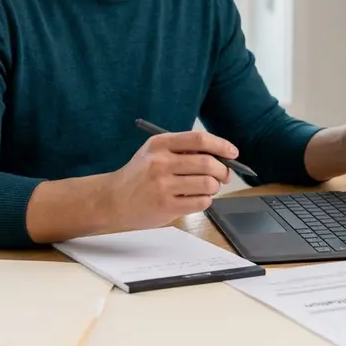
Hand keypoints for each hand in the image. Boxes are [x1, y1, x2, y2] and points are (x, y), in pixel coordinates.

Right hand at [103, 131, 236, 231]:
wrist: (112, 199)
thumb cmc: (139, 175)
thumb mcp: (154, 153)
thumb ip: (182, 150)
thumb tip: (220, 155)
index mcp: (160, 144)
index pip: (199, 140)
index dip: (221, 145)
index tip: (233, 153)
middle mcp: (160, 163)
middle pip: (208, 163)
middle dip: (222, 170)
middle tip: (223, 175)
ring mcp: (162, 186)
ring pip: (207, 184)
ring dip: (213, 187)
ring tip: (206, 188)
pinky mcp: (165, 206)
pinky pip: (201, 202)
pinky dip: (205, 201)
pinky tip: (195, 199)